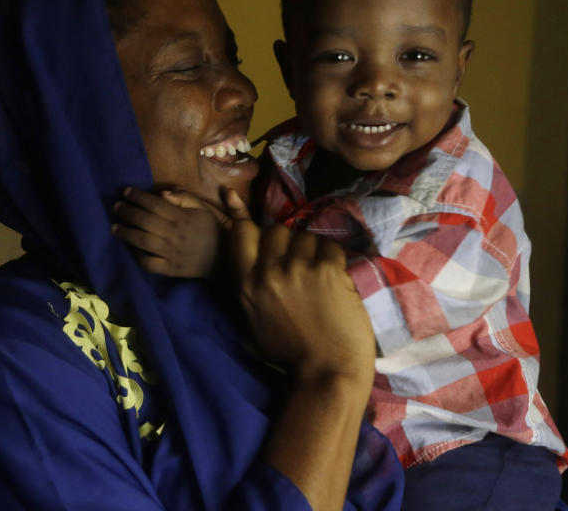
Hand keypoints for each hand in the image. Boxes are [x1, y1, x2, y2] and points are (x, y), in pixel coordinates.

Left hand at [112, 187, 224, 277]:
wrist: (224, 260)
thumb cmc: (212, 230)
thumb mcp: (204, 209)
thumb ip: (185, 199)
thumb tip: (162, 193)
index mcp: (182, 218)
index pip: (154, 204)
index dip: (138, 196)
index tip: (126, 191)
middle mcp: (174, 235)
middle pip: (144, 221)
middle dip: (127, 212)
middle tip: (115, 206)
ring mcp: (171, 254)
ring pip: (142, 241)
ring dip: (126, 232)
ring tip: (114, 227)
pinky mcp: (170, 270)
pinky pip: (148, 264)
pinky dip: (137, 256)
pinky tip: (130, 248)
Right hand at [224, 189, 374, 382]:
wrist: (328, 372)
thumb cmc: (291, 354)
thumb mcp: (253, 323)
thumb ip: (249, 290)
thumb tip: (248, 265)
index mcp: (246, 286)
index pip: (240, 234)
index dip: (241, 215)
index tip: (231, 195)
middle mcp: (267, 273)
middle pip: (275, 230)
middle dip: (287, 241)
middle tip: (299, 262)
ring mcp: (297, 270)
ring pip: (304, 237)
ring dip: (313, 252)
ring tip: (320, 277)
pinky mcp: (327, 271)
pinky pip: (329, 247)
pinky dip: (334, 260)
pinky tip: (336, 281)